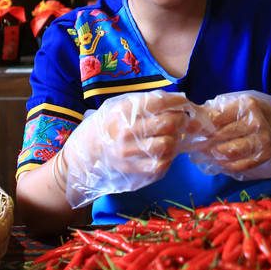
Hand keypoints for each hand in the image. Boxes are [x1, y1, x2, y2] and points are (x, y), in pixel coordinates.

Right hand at [60, 90, 198, 204]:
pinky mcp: (131, 170)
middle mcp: (124, 131)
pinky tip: (165, 153)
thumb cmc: (109, 125)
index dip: (177, 102)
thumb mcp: (120, 106)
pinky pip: (160, 165)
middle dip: (180, 120)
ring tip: (173, 137)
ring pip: (166, 145)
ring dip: (176, 140)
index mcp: (122, 110)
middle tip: (181, 120)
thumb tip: (176, 99)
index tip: (184, 102)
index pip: (158, 102)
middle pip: (167, 124)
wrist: (86, 152)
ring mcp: (128, 153)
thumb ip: (145, 102)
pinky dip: (168, 159)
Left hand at [191, 90, 270, 179]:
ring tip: (207, 152)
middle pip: (217, 136)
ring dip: (212, 154)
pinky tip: (221, 160)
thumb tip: (191, 117)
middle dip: (202, 142)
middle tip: (194, 144)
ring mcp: (261, 140)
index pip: (214, 117)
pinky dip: (225, 164)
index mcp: (246, 104)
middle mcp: (255, 121)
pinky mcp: (264, 156)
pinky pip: (237, 165)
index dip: (197, 125)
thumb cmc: (262, 114)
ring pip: (225, 153)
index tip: (186, 129)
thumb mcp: (243, 104)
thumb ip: (220, 110)